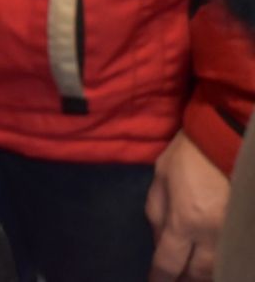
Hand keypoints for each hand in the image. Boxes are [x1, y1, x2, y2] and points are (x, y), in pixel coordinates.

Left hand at [145, 131, 229, 280]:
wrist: (228, 136)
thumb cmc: (189, 154)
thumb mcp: (161, 178)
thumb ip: (157, 212)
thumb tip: (158, 240)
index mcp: (184, 221)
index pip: (169, 262)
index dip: (160, 278)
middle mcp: (212, 234)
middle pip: (199, 273)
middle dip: (185, 280)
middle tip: (177, 280)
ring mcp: (235, 232)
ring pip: (221, 268)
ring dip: (207, 274)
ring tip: (195, 275)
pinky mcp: (247, 226)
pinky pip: (238, 253)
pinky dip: (227, 262)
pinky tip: (220, 263)